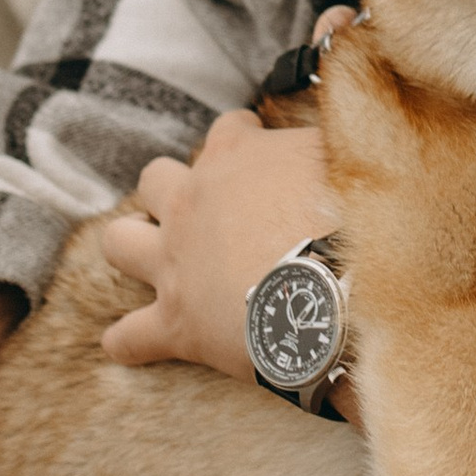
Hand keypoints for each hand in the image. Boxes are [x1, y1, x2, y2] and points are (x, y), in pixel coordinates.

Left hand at [100, 111, 334, 382]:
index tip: (260, 155)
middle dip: (169, 190)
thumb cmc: (355, 219)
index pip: (229, 130)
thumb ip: (334, 144)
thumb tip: (350, 134)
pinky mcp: (176, 322)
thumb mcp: (351, 157)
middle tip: (201, 212)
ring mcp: (175, 261)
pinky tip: (125, 345)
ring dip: (131, 246)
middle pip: (155, 178)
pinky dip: (127, 341)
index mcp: (236, 156)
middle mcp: (193, 201)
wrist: (339, 292)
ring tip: (149, 258)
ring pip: (121, 242)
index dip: (243, 142)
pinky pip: (130, 335)